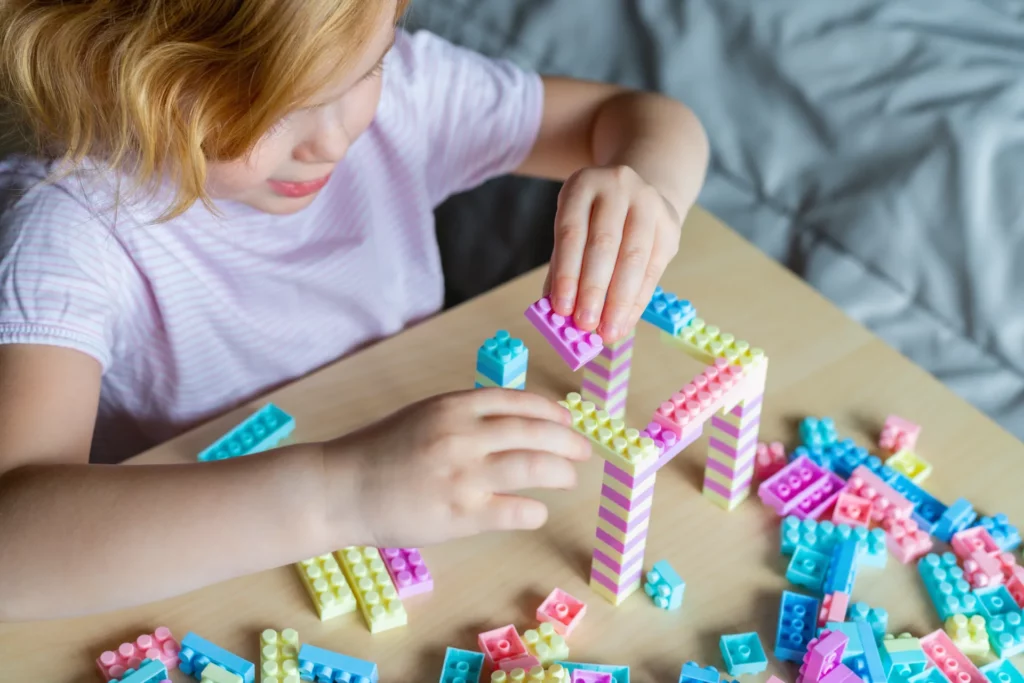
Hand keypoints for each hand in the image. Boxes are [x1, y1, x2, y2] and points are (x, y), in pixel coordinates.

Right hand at [323, 388, 590, 548]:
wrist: (343, 488)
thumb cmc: (382, 451)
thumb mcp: (424, 415)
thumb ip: (465, 415)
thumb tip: (515, 420)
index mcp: (453, 406)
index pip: (518, 401)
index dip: (551, 412)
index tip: (567, 421)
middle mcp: (462, 435)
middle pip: (534, 432)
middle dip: (567, 441)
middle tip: (583, 451)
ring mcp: (462, 475)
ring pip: (532, 467)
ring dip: (560, 472)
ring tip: (569, 477)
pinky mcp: (460, 513)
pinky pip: (513, 509)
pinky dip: (533, 510)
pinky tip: (536, 511)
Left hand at [544, 165, 682, 342]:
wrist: (638, 193)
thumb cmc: (594, 219)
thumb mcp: (572, 228)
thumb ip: (562, 266)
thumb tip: (556, 312)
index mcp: (583, 185)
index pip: (571, 232)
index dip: (566, 273)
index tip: (561, 309)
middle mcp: (618, 187)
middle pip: (604, 244)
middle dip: (593, 290)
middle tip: (584, 325)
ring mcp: (649, 203)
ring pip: (634, 258)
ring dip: (619, 301)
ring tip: (607, 331)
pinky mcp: (670, 225)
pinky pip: (654, 270)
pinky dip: (637, 301)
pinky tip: (624, 322)